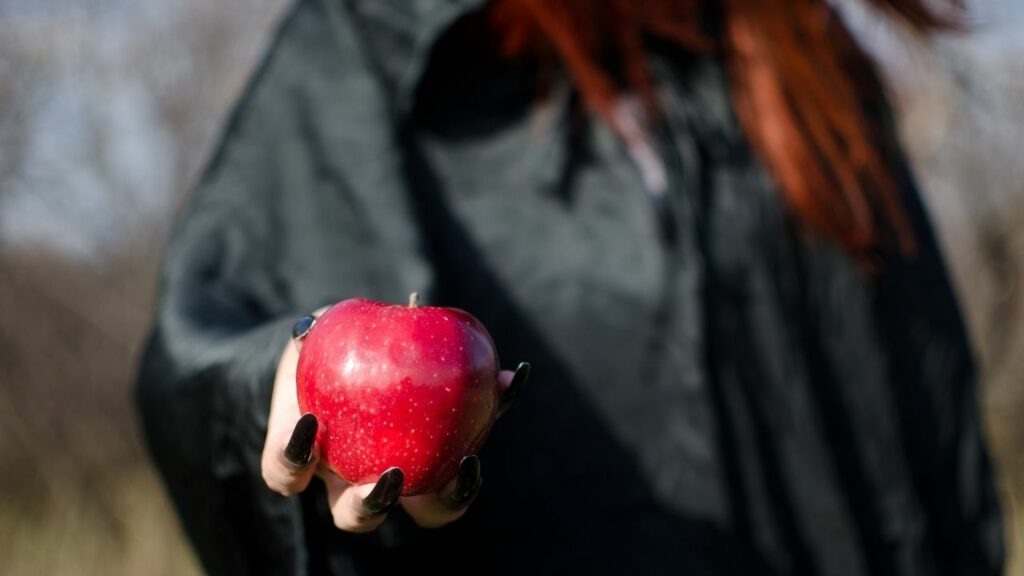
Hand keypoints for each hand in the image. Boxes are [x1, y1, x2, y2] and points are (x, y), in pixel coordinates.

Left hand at [260, 309, 528, 532]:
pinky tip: (309, 419)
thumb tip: (513, 376)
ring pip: (352, 516)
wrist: (307, 341)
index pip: (441, 500)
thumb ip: (461, 363)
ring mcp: (330, 478)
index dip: (458, 493)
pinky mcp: (283, 461)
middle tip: (427, 476)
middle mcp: (369, 481)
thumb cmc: (375, 342)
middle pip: (407, 516)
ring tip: (383, 472)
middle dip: (419, 509)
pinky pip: (286, 470)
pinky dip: (299, 450)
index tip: (470, 461)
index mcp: (407, 464)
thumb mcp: (418, 345)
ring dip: (371, 504)